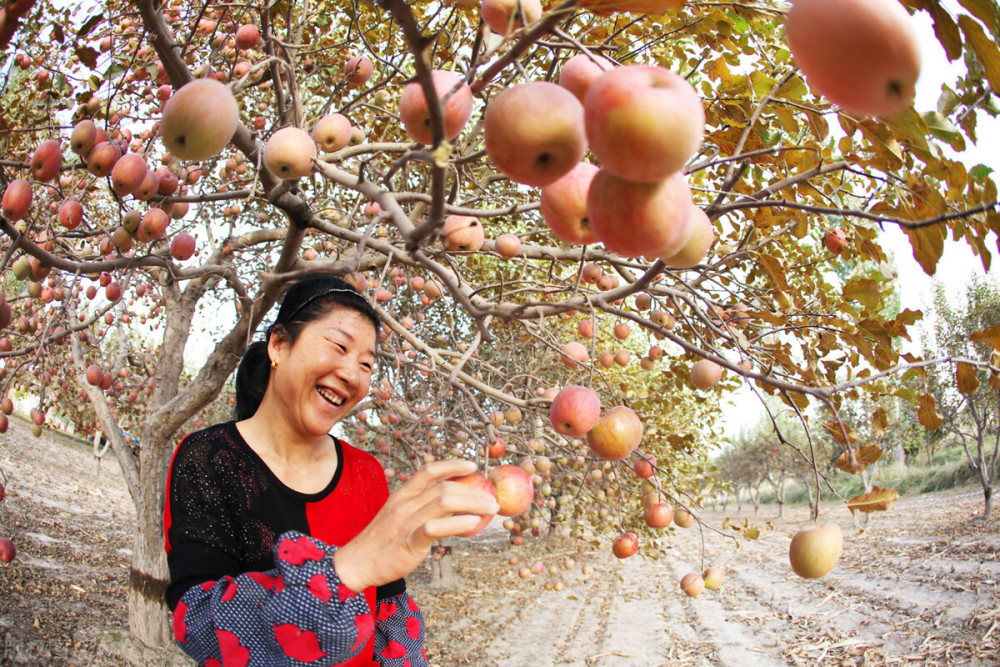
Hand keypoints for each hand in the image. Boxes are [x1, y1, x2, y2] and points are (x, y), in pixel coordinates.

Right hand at [333, 459, 499, 591]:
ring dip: (473, 503)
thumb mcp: (398, 515)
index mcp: (402, 494)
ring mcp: (407, 521)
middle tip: (492, 498)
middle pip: (445, 486)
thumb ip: (420, 507)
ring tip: (489, 509)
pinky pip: (436, 528)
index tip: (473, 466)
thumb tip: (451, 504)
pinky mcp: (409, 542)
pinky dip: (458, 523)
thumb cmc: (382, 541)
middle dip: (474, 490)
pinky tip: (473, 523)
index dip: (453, 465)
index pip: (429, 470)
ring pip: (444, 501)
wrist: (357, 563)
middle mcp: (405, 503)